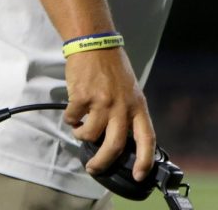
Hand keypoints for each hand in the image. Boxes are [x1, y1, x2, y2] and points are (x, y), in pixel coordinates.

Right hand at [64, 47, 156, 181]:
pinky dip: (70, 119)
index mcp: (137, 105)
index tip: (139, 175)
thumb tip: (119, 141)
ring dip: (82, 135)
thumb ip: (127, 113)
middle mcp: (121, 105)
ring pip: (90, 135)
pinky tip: (73, 111)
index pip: (147, 137)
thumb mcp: (130, 91)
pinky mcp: (83, 96)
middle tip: (93, 167)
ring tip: (80, 128)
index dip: (145, 160)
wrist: (95, 43)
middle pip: (115, 145)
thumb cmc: (113, 67)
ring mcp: (102, 101)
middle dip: (103, 162)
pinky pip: (72, 119)